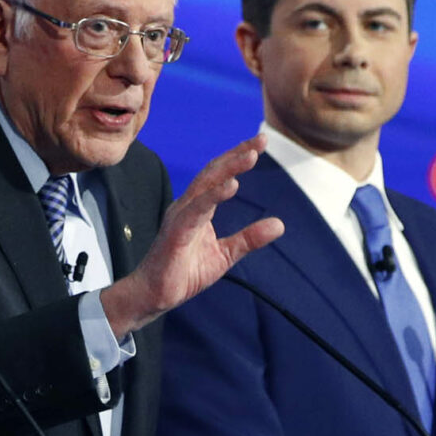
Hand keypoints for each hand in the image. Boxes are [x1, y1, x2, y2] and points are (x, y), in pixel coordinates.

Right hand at [98, 138, 283, 338]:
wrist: (156, 295)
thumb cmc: (184, 273)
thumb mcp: (226, 254)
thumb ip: (250, 238)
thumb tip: (280, 224)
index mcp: (198, 208)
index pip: (220, 176)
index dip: (239, 158)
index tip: (260, 143)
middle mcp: (188, 205)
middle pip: (214, 171)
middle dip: (237, 154)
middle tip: (260, 140)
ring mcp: (180, 216)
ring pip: (206, 184)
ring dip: (229, 168)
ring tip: (251, 156)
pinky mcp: (176, 230)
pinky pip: (197, 209)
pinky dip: (214, 195)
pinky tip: (231, 186)